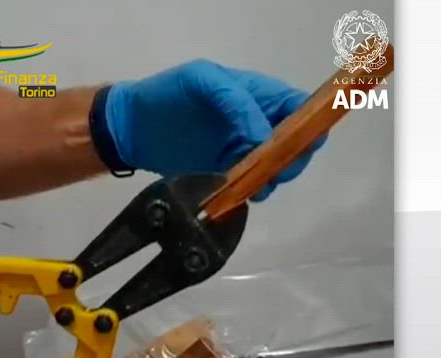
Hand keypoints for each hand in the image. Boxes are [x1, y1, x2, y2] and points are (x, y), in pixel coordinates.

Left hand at [93, 59, 327, 200]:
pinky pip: (250, 185)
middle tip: (277, 169)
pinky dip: (252, 191)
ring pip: (275, 167)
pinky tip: (242, 193)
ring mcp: (241, 151)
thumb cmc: (166, 95)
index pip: (297, 106)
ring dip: (273, 177)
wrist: (130, 128)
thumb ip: (236, 102)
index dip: (309, 123)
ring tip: (257, 184)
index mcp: (255, 94)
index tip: (306, 141)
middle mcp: (255, 123)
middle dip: (293, 157)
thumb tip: (263, 138)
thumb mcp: (202, 81)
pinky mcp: (225, 174)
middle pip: (294, 142)